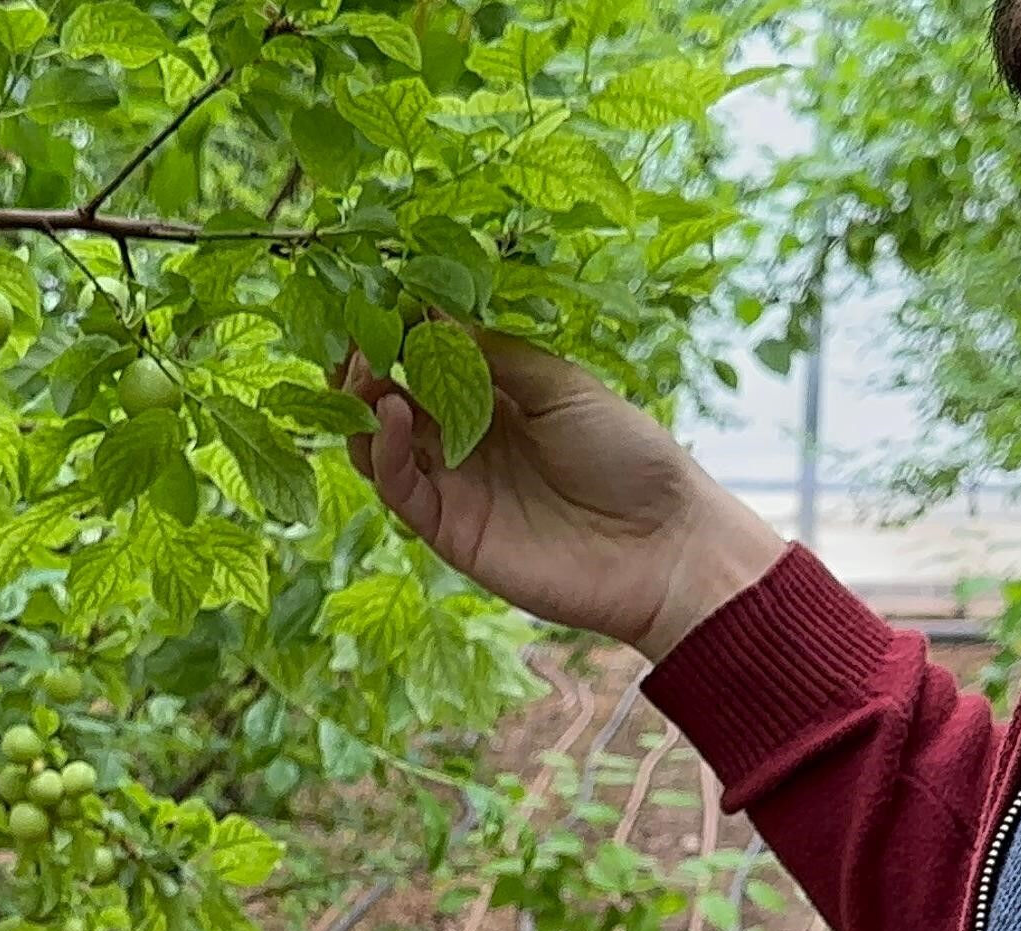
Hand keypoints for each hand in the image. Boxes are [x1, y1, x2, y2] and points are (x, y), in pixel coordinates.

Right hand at [347, 333, 786, 659]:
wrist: (662, 545)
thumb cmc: (629, 457)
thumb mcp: (563, 387)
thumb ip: (495, 355)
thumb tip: (431, 313)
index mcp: (497, 398)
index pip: (429, 358)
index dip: (401, 329)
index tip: (379, 295)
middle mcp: (465, 440)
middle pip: (393, 397)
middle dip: (369, 362)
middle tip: (357, 333)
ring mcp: (454, 485)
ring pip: (381, 443)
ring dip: (363, 403)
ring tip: (366, 369)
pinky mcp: (449, 530)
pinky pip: (398, 488)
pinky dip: (382, 450)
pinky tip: (389, 412)